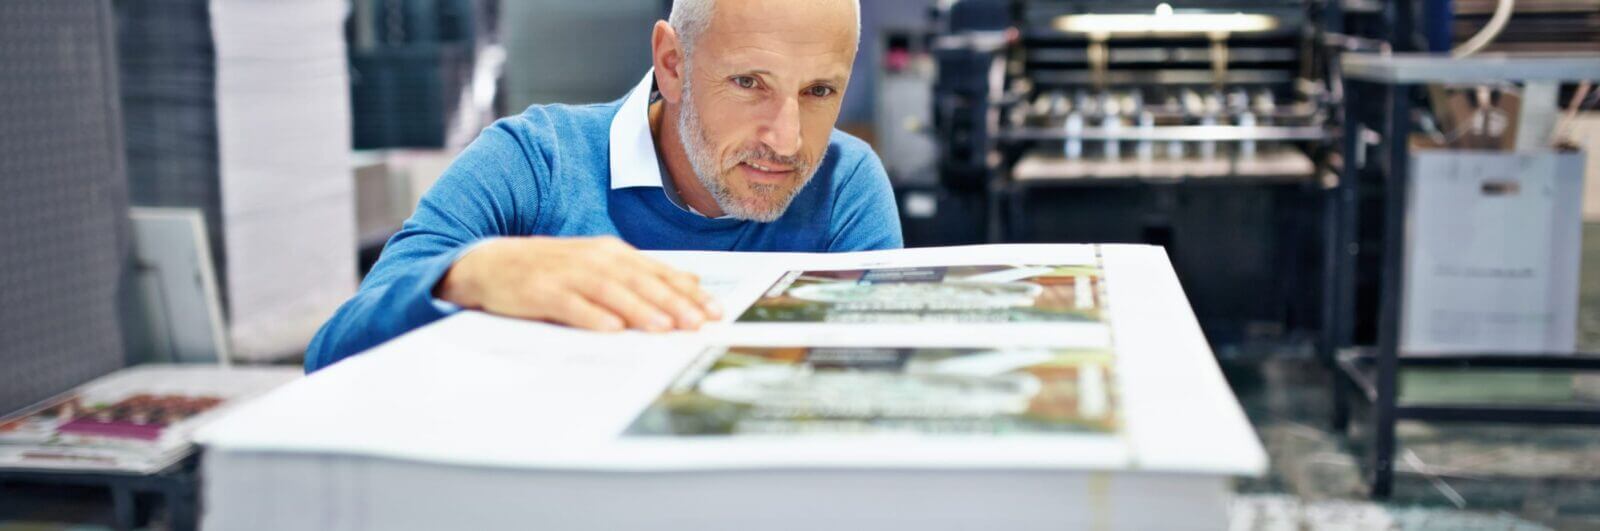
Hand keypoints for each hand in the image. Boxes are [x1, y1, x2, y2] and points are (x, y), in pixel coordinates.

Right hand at [434, 236, 722, 331]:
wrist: (490, 263)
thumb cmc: (550, 270)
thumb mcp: (599, 265)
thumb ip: (642, 274)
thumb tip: (690, 281)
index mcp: (611, 252)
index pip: (658, 272)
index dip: (688, 291)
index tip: (715, 310)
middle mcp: (593, 259)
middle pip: (640, 281)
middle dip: (672, 303)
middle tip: (698, 323)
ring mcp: (566, 274)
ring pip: (610, 292)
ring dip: (639, 309)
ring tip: (664, 327)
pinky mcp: (540, 291)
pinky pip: (570, 305)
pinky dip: (591, 316)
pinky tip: (610, 329)